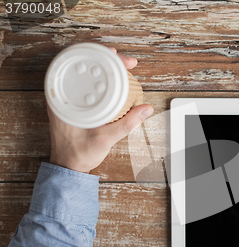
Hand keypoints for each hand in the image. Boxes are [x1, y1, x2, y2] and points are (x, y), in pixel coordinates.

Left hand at [48, 48, 153, 173]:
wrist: (68, 166)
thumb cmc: (79, 154)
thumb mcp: (105, 139)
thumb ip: (127, 124)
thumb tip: (146, 109)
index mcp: (63, 99)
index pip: (81, 66)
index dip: (102, 57)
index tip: (119, 58)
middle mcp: (62, 95)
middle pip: (85, 66)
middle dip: (108, 60)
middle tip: (128, 63)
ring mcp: (67, 99)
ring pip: (87, 74)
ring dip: (105, 69)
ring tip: (123, 67)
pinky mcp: (73, 104)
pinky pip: (87, 85)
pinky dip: (101, 80)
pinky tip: (112, 80)